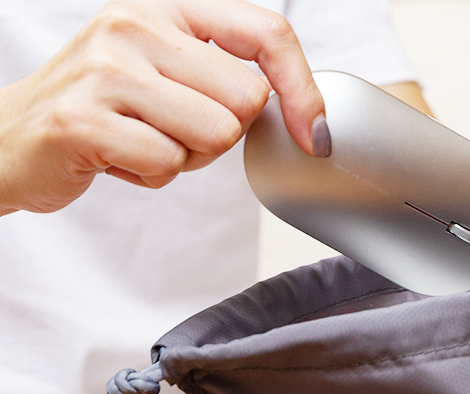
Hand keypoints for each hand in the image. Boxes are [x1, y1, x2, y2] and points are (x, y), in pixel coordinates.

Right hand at [0, 0, 329, 215]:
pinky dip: (152, 176)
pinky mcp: (85, 119)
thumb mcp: (167, 72)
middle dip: (222, 133)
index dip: (304, 90)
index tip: (316, 136)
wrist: (14, 137)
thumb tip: (300, 112)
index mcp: (166, 7)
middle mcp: (135, 23)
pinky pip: (168, 165)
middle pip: (246, 101)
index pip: (267, 33)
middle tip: (171, 128)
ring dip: (187, 157)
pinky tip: (118, 158)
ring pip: (213, 136)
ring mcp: (106, 69)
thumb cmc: (108, 110)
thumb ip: (226, 76)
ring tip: (142, 140)